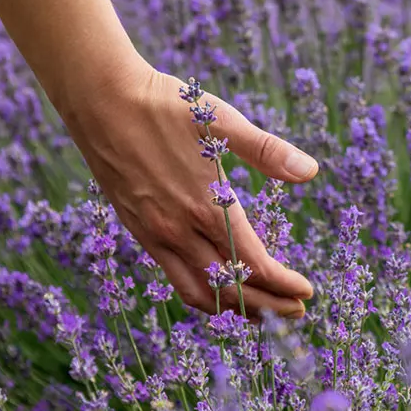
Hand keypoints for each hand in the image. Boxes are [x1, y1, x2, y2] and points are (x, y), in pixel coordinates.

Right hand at [60, 56, 317, 318]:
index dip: (283, 284)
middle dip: (268, 305)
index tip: (307, 292)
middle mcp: (178, 230)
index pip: (253, 264)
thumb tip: (311, 171)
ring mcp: (154, 234)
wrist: (100, 98)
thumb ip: (266, 150)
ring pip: (198, 292)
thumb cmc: (163, 104)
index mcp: (205, 205)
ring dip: (234, 309)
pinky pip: (173, 277)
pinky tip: (217, 287)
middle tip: (297, 312)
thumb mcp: (220, 119)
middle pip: (229, 288)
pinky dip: (202, 293)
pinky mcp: (137, 230)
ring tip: (263, 311)